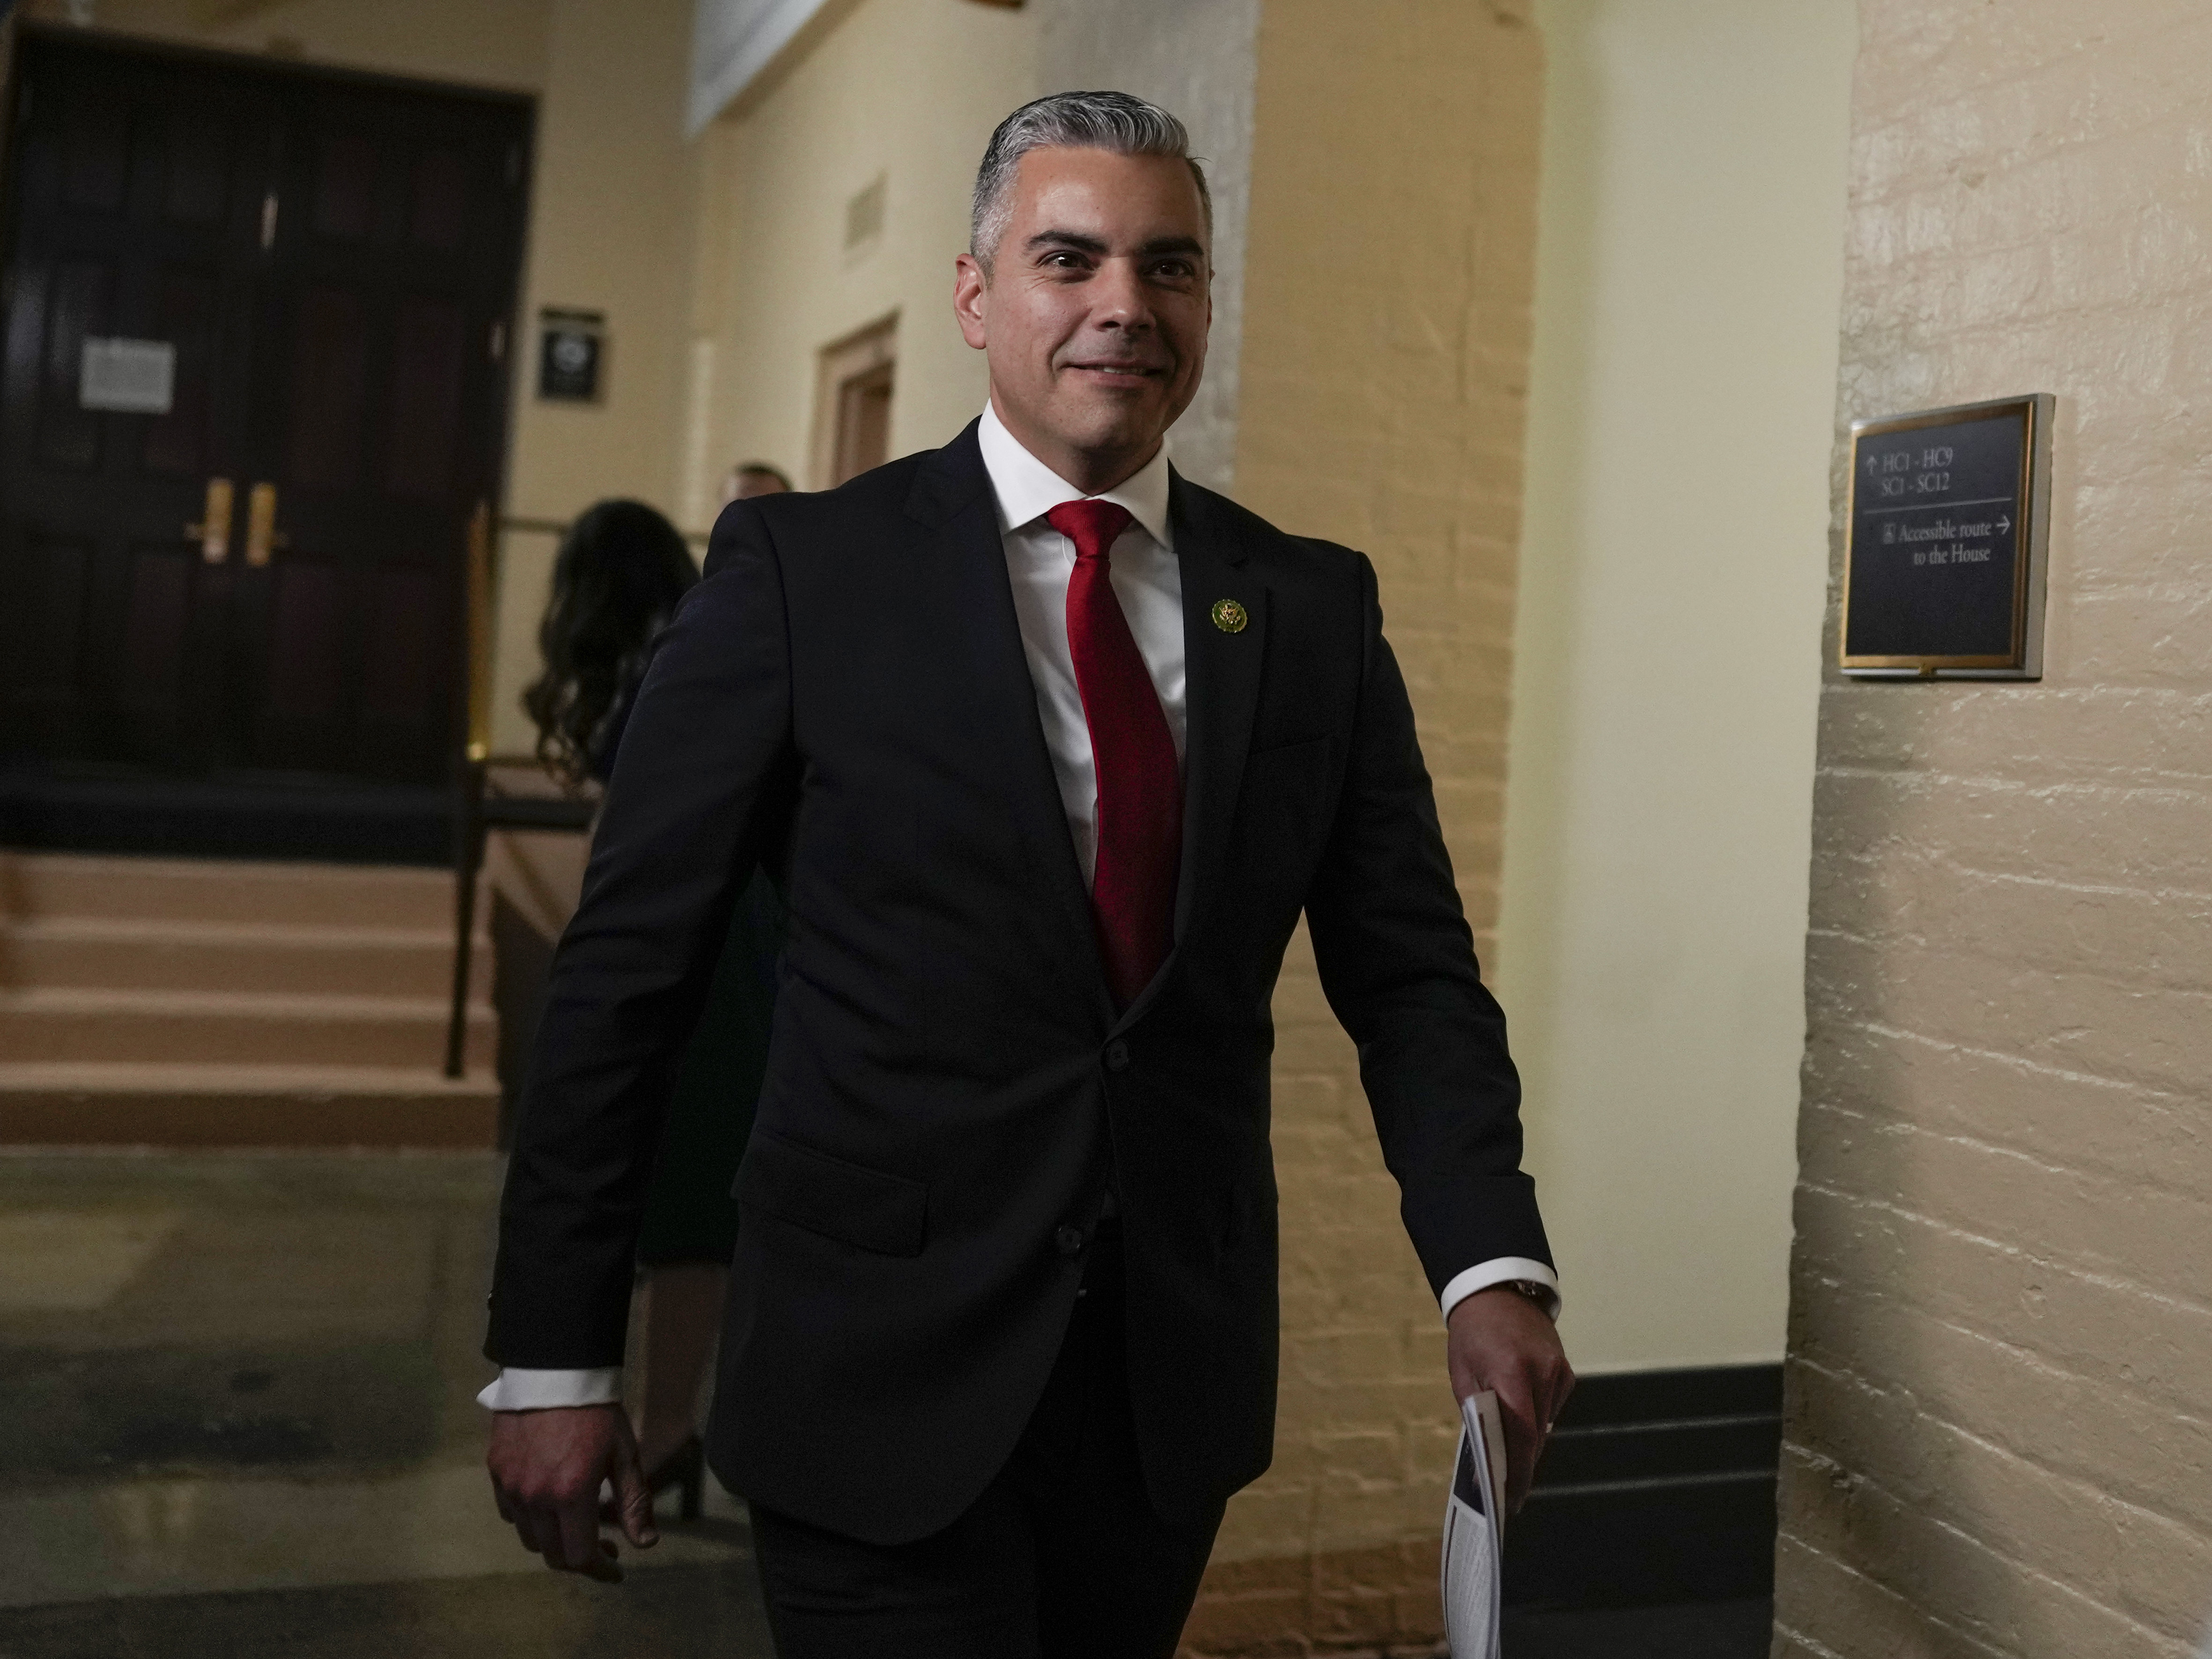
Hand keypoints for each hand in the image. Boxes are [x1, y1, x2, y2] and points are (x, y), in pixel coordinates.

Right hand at [487, 1404, 656, 1579]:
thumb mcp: (625, 1454)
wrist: (555, 1368)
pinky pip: (510, 1512)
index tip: (616, 1570)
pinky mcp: (496, 1471)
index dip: (600, 1570)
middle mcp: (536, 1496)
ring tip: (577, 1525)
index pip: (580, 1556)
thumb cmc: (597, 1410)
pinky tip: (549, 1505)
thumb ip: (634, 1502)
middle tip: (604, 1548)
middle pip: (553, 1554)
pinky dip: (530, 1519)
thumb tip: (645, 1544)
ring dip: (554, 1541)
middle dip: (580, 1559)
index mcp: (570, 1494)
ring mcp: (511, 1485)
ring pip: (529, 1537)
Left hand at [1446, 1287, 1574, 1515]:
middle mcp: (1541, 1372)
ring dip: (1528, 1446)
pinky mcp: (1566, 1372)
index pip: (1520, 1433)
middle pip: (1535, 1435)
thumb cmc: (1471, 1335)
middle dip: (1521, 1467)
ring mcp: (1558, 1371)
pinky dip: (1537, 1422)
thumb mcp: (1462, 1374)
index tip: (1509, 1500)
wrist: (1497, 1292)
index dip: (1517, 1471)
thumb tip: (1489, 1459)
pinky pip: (1551, 1409)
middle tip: (1507, 1496)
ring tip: (1511, 1470)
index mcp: (1510, 1370)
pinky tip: (1521, 1426)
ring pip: (1545, 1426)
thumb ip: (1477, 1414)